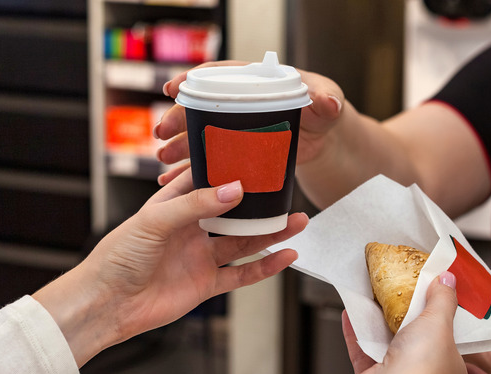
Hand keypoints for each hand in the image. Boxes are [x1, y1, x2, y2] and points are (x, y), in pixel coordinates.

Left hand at [33, 169, 307, 366]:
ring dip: (270, 233)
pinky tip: (284, 257)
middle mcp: (190, 230)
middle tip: (286, 193)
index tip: (258, 159)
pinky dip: (264, 267)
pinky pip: (241, 273)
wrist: (107, 304)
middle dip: (259, 204)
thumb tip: (234, 189)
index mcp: (173, 206)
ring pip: (243, 242)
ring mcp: (199, 257)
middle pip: (233, 213)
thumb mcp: (155, 221)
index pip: (207, 181)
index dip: (231, 170)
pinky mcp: (205, 284)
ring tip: (297, 221)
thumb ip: (196, 205)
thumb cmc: (117, 257)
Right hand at [154, 61, 345, 184]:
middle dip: (177, 119)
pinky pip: (209, 163)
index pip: (217, 75)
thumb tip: (328, 104)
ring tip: (164, 158)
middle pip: (200, 108)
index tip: (173, 88)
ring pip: (199, 137)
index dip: (192, 79)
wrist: (324, 138)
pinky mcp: (237, 154)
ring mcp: (234, 131)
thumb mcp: (327, 102)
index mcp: (253, 82)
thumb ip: (327, 101)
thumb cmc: (324, 110)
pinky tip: (172, 181)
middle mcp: (237, 105)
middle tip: (162, 133)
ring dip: (179, 147)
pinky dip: (190, 172)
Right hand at [343, 272, 465, 373]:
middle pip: (416, 340)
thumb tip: (448, 279)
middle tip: (399, 295)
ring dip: (378, 323)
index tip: (430, 298)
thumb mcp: (439, 322)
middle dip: (404, 318)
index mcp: (452, 369)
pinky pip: (363, 351)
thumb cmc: (422, 368)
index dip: (440, 317)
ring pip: (388, 345)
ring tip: (373, 300)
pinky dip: (356, 333)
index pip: (449, 339)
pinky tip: (351, 314)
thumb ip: (442, 299)